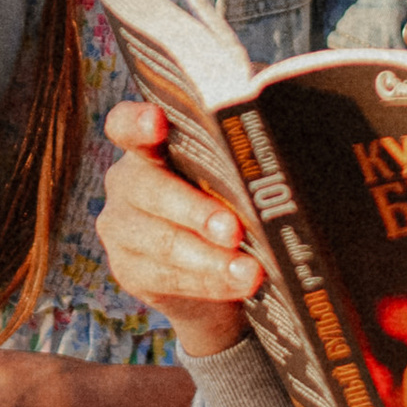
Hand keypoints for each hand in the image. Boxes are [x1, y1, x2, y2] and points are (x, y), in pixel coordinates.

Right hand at [97, 103, 264, 361]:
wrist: (212, 274)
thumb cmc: (231, 207)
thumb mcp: (232, 181)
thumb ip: (244, 167)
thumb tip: (285, 169)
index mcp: (150, 146)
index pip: (126, 125)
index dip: (137, 123)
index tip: (157, 121)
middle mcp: (127, 182)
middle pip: (151, 189)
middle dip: (196, 210)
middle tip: (234, 230)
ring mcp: (121, 228)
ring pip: (163, 241)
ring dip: (211, 259)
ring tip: (250, 271)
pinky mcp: (129, 270)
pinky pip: (168, 278)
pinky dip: (211, 282)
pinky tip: (240, 284)